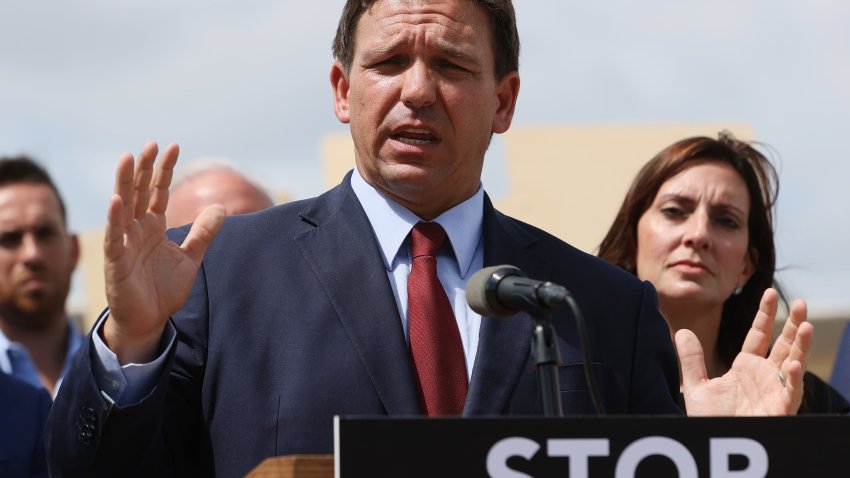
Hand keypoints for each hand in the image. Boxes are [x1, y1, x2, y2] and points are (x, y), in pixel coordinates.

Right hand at [102, 141, 224, 363]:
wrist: (150, 321)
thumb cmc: (164, 289)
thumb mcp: (191, 257)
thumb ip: (203, 233)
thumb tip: (221, 207)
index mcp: (152, 226)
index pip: (157, 191)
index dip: (163, 169)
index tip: (172, 146)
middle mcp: (136, 229)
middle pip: (138, 192)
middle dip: (144, 168)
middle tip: (150, 144)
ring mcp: (123, 243)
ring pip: (122, 207)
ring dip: (124, 183)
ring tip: (127, 158)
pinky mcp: (115, 262)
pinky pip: (114, 237)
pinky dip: (114, 219)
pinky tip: (116, 201)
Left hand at [678, 288, 811, 415]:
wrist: (714, 442)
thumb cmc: (712, 419)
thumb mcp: (697, 386)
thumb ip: (691, 359)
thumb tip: (681, 331)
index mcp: (746, 367)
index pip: (759, 335)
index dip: (765, 315)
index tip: (769, 293)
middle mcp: (764, 376)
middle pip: (783, 344)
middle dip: (792, 324)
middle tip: (800, 302)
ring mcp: (774, 391)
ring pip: (793, 363)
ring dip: (801, 345)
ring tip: (806, 325)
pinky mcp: (779, 409)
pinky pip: (790, 393)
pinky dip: (794, 379)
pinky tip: (794, 364)